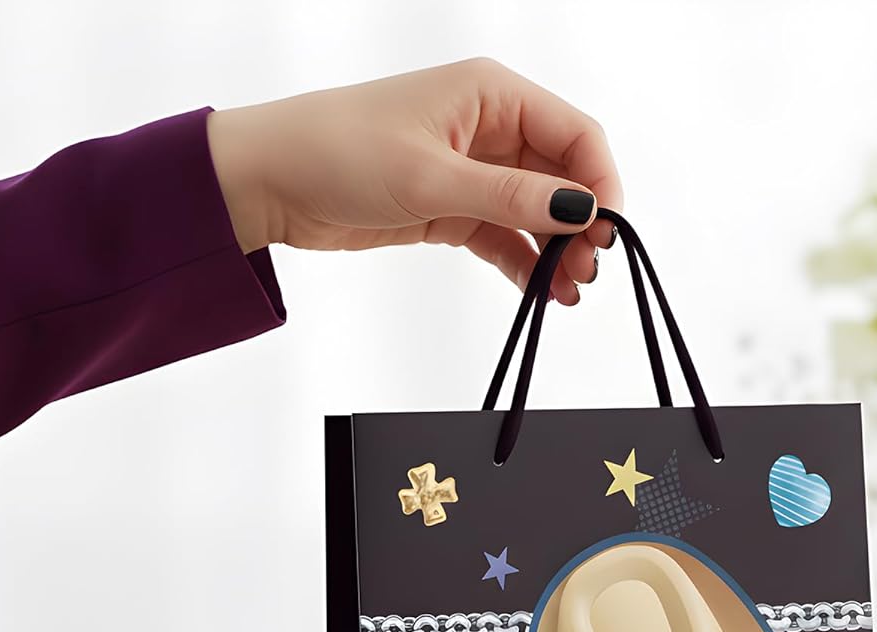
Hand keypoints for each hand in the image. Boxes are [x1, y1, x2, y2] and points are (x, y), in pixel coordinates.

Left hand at [205, 58, 620, 304]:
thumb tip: (580, 208)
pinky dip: (526, 263)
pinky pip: (507, 236)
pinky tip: (541, 292)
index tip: (606, 234)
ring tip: (568, 292)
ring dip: (557, 250)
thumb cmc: (339, 153)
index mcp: (491, 93)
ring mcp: (473, 169)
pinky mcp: (453, 207)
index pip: (575, 134)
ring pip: (538, 211)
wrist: (270, 181)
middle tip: (586, 273)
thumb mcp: (432, 179)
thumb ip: (512, 197)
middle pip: (563, 176)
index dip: (600, 183)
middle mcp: (489, 125)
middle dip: (581, 224)